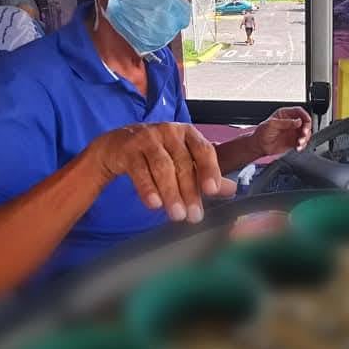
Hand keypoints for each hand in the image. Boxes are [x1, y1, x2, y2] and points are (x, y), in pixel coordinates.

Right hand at [87, 123, 234, 223]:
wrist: (116, 145)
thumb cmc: (156, 152)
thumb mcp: (182, 159)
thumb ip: (205, 174)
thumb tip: (231, 190)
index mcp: (187, 133)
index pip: (203, 149)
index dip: (209, 170)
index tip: (213, 191)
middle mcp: (168, 132)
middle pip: (183, 163)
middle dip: (190, 192)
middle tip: (194, 216)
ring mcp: (147, 139)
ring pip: (162, 167)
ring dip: (171, 193)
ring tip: (177, 214)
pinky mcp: (128, 149)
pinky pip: (139, 170)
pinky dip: (147, 188)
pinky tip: (154, 204)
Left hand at [252, 107, 312, 155]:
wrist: (259, 146)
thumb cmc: (262, 133)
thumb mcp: (272, 124)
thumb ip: (286, 123)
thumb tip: (298, 121)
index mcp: (285, 114)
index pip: (299, 111)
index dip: (304, 115)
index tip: (307, 121)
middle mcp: (291, 122)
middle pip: (305, 122)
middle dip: (306, 128)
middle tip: (304, 134)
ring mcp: (293, 132)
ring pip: (306, 133)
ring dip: (305, 138)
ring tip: (300, 143)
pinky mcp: (294, 141)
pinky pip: (303, 142)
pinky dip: (303, 145)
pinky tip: (298, 147)